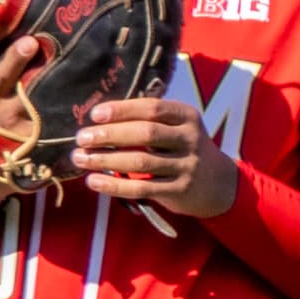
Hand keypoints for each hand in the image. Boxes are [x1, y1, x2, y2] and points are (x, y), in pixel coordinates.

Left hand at [73, 93, 235, 218]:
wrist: (219, 183)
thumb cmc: (184, 149)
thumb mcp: (177, 128)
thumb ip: (148, 121)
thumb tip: (100, 119)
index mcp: (186, 116)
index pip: (151, 108)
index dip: (122, 110)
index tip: (95, 114)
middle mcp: (189, 138)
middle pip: (145, 133)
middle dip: (110, 135)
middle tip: (82, 138)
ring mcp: (186, 165)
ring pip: (141, 162)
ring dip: (106, 160)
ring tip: (81, 159)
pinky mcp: (179, 190)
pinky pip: (142, 189)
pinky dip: (115, 185)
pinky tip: (94, 181)